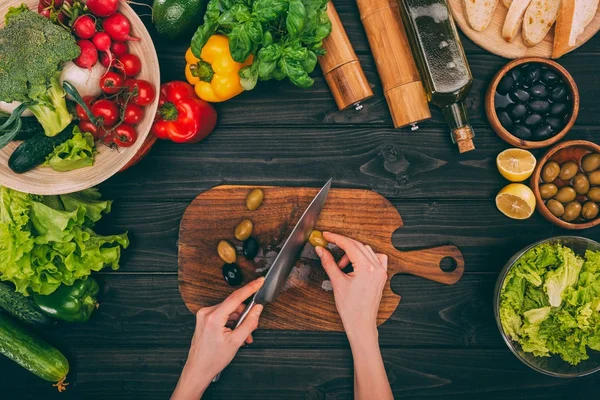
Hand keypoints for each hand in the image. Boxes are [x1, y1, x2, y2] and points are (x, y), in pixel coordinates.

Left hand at [171, 278, 264, 399]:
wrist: (198, 370)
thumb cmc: (213, 359)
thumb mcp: (236, 342)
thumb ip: (249, 323)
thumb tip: (257, 309)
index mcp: (213, 317)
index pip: (236, 297)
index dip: (250, 288)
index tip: (259, 281)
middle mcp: (206, 313)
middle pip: (234, 306)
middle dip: (245, 316)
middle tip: (251, 329)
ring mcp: (204, 315)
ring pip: (229, 311)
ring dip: (238, 322)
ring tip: (242, 337)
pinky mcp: (205, 319)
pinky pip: (223, 315)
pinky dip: (231, 324)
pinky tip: (235, 334)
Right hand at [315, 233, 393, 399]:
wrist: (361, 324)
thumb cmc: (351, 309)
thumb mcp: (337, 282)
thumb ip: (329, 263)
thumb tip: (321, 250)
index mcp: (366, 268)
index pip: (349, 245)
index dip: (336, 238)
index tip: (326, 235)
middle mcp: (376, 267)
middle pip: (358, 245)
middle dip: (342, 245)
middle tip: (329, 246)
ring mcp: (381, 271)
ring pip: (366, 250)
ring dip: (352, 253)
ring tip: (342, 266)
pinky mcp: (382, 276)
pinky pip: (376, 258)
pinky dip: (365, 257)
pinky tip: (356, 265)